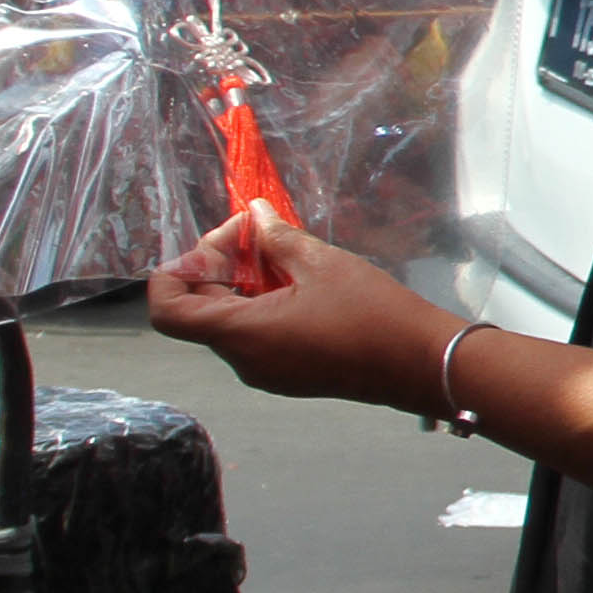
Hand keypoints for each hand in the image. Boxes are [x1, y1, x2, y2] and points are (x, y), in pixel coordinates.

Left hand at [146, 210, 448, 408]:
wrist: (422, 364)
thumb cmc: (372, 312)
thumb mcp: (322, 264)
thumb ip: (277, 239)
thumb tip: (254, 215)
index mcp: (241, 333)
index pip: (169, 310)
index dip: (177, 272)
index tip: (221, 243)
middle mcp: (243, 360)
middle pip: (201, 311)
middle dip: (220, 266)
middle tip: (258, 233)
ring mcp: (265, 373)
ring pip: (231, 323)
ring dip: (244, 285)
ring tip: (284, 255)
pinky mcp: (289, 376)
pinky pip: (256, 338)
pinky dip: (262, 307)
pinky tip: (300, 285)